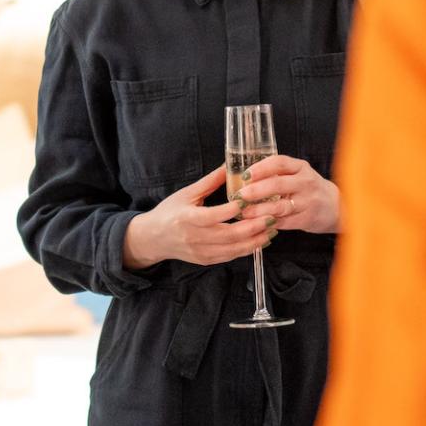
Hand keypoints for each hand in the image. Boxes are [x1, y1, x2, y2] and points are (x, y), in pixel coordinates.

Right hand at [122, 164, 275, 269]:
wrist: (153, 238)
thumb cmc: (169, 212)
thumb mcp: (186, 193)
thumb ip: (210, 181)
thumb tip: (230, 165)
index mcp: (188, 218)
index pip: (216, 215)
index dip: (234, 209)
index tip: (251, 199)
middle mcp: (196, 237)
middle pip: (230, 235)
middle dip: (254, 227)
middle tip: (272, 216)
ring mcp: (202, 251)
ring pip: (234, 249)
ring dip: (256, 240)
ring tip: (272, 229)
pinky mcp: (206, 260)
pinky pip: (231, 256)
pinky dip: (247, 249)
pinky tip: (260, 240)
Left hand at [235, 155, 340, 233]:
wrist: (336, 206)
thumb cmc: (309, 188)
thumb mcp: (298, 174)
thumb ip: (277, 173)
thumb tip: (245, 178)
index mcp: (300, 167)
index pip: (279, 163)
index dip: (260, 168)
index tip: (245, 175)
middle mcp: (306, 182)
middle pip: (278, 184)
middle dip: (256, 190)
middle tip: (240, 196)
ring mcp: (308, 201)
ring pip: (280, 206)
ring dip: (259, 210)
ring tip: (244, 212)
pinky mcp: (308, 219)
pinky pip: (285, 222)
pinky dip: (269, 223)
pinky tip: (257, 224)